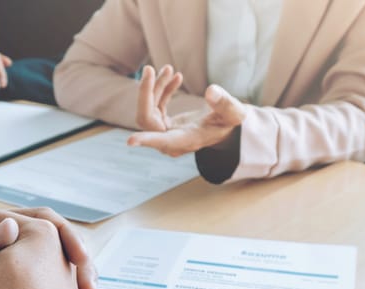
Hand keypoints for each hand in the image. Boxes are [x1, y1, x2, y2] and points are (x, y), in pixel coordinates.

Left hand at [129, 76, 246, 156]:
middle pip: (147, 119)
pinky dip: (162, 89)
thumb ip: (224, 103)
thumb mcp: (233, 112)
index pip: (163, 142)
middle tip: (149, 69)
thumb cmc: (230, 121)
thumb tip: (211, 91)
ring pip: (149, 109)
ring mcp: (165, 132)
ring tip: (169, 69)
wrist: (226, 126)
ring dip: (155, 87)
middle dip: (146, 93)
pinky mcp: (164, 123)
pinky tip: (174, 77)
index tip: (130, 142)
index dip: (147, 140)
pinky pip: (155, 105)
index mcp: (186, 140)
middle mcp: (171, 139)